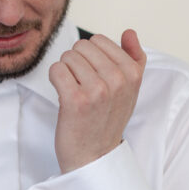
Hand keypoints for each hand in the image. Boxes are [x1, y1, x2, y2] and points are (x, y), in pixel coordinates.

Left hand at [48, 29, 145, 172]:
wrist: (94, 156)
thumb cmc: (108, 121)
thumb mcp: (129, 90)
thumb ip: (133, 59)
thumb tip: (129, 32)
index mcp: (133, 73)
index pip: (99, 40)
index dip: (90, 58)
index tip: (95, 78)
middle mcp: (118, 80)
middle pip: (81, 46)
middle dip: (76, 63)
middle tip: (82, 86)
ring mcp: (97, 90)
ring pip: (67, 57)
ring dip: (65, 73)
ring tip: (75, 92)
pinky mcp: (75, 100)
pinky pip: (56, 70)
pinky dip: (55, 80)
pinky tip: (63, 95)